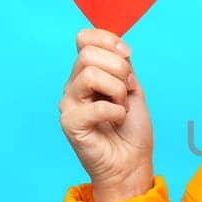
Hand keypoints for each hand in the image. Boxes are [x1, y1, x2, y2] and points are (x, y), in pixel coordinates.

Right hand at [57, 28, 154, 199]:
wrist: (132, 163)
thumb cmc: (132, 130)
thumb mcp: (132, 88)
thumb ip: (123, 65)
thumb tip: (119, 47)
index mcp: (87, 73)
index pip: (85, 38)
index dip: (108, 40)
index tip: (128, 55)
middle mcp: (74, 85)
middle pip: (88, 54)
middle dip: (119, 70)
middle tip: (127, 92)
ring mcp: (69, 104)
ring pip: (91, 74)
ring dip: (118, 91)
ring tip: (121, 108)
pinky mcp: (70, 124)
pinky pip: (96, 105)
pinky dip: (116, 112)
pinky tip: (117, 120)